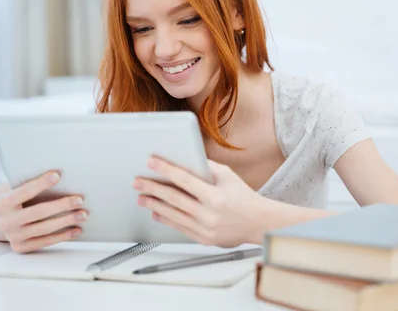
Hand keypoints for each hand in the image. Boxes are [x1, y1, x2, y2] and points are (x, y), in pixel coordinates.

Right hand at [0, 171, 87, 252]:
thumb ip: (28, 184)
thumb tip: (59, 178)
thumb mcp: (13, 189)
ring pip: (44, 229)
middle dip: (61, 205)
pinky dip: (63, 236)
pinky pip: (45, 241)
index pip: (24, 192)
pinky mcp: (21, 247)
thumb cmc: (12, 198)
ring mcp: (13, 236)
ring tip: (83, 214)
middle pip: (38, 212)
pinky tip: (76, 230)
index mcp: (2, 203)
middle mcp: (6, 222)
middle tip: (79, 200)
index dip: (40, 184)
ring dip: (66, 221)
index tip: (57, 175)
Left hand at [133, 157, 269, 246]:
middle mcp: (208, 214)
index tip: (151, 162)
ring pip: (173, 215)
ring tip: (142, 197)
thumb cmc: (244, 197)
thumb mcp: (228, 176)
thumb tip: (185, 159)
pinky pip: (180, 228)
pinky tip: (156, 212)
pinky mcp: (203, 239)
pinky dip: (166, 219)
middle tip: (138, 182)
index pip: (184, 180)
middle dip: (153, 188)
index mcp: (215, 196)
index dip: (166, 169)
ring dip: (154, 204)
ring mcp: (205, 229)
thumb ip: (206, 167)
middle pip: (173, 198)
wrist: (259, 223)